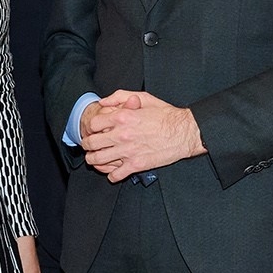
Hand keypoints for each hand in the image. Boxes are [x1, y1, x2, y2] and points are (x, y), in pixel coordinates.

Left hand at [79, 89, 203, 180]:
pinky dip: (112, 175)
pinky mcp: (136, 165)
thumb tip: (103, 102)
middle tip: (89, 146)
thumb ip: (120, 96)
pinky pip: (115, 175)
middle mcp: (122, 134)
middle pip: (91, 143)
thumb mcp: (144, 98)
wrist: (184, 132)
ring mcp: (128, 151)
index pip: (93, 124)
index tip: (94, 130)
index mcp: (122, 117)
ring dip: (94, 160)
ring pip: (98, 160)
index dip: (91, 127)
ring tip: (95, 159)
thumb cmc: (166, 114)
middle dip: (88, 145)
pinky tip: (114, 171)